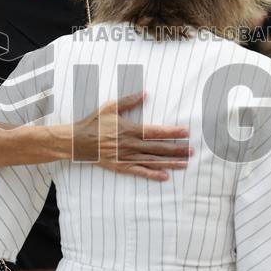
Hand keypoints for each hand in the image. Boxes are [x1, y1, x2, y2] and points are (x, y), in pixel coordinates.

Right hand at [74, 92, 190, 180]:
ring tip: (185, 164)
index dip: (172, 132)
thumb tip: (145, 93)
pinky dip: (152, 175)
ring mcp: (126, 157)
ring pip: (152, 161)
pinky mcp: (121, 167)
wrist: (77, 141)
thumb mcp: (110, 107)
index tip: (186, 132)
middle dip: (177, 149)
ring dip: (170, 163)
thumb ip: (129, 101)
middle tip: (192, 150)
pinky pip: (139, 172)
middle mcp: (130, 145)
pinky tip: (165, 177)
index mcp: (129, 129)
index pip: (156, 131)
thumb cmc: (94, 122)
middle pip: (158, 148)